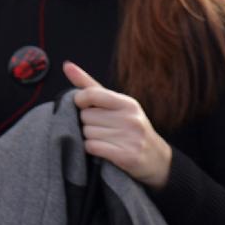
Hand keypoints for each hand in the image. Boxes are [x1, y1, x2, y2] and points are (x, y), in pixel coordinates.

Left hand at [64, 62, 172, 188]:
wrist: (157, 159)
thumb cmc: (129, 127)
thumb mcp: (114, 104)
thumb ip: (89, 85)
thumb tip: (67, 65)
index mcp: (127, 103)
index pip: (91, 94)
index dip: (80, 100)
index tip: (83, 106)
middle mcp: (131, 119)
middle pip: (85, 116)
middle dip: (87, 122)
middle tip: (102, 128)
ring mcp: (131, 138)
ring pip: (87, 133)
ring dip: (90, 137)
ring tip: (106, 139)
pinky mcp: (127, 156)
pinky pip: (92, 147)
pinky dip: (92, 149)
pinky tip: (104, 149)